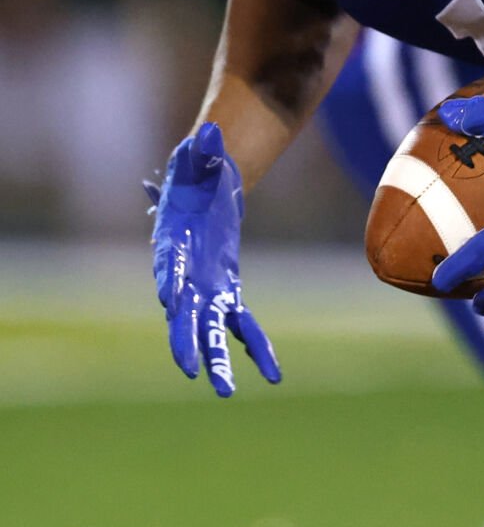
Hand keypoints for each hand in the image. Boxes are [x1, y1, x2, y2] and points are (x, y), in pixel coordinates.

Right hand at [146, 122, 280, 397]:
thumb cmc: (200, 169)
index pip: (168, 267)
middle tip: (191, 371)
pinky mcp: (227, 289)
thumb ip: (205, 150)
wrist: (210, 182)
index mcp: (173, 243)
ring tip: (228, 392)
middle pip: (184, 312)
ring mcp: (206, 286)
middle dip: (187, 340)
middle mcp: (185, 273)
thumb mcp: (203, 156)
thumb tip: (213, 133)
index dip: (169, 283)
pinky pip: (243, 324)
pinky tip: (273, 374)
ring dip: (219, 359)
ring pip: (211, 329)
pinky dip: (255, 346)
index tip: (169, 300)